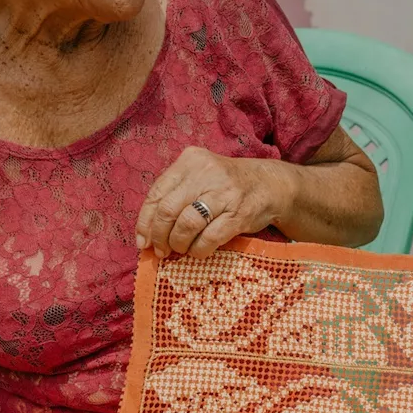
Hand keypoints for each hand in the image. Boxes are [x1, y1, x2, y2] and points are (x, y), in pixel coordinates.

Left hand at [136, 147, 292, 258]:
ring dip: (179, 244)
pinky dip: (199, 250)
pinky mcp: (239, 213)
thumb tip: (147, 233)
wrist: (269, 184)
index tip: (142, 241)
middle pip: (168, 210)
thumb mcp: (200, 177)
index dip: (145, 222)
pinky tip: (199, 251)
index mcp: (189, 161)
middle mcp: (205, 172)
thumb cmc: (225, 185)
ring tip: (181, 250)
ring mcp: (223, 192)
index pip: (157, 193)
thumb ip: (175, 195)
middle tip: (161, 250)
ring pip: (186, 225)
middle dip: (160, 236)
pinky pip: (209, 238)